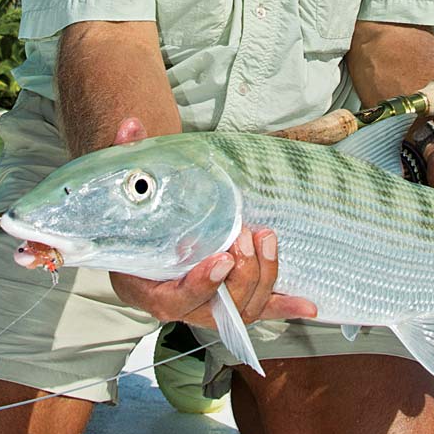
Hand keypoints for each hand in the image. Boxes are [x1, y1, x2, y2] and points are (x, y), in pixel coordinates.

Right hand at [106, 117, 316, 328]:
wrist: (143, 238)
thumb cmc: (135, 220)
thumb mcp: (128, 192)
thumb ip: (126, 159)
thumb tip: (131, 124)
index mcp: (147, 287)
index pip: (172, 300)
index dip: (199, 285)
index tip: (220, 260)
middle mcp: (180, 303)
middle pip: (218, 308)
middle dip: (242, 274)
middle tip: (247, 235)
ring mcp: (208, 306)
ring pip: (243, 309)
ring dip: (263, 276)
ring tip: (266, 238)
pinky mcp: (231, 302)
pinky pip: (260, 308)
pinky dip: (285, 307)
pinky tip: (307, 305)